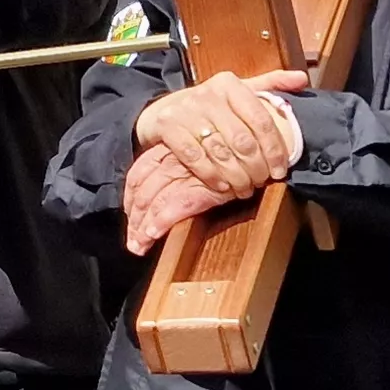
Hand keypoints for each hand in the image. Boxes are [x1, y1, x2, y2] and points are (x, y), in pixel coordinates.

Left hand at [120, 141, 234, 254]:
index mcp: (170, 148)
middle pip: (142, 191)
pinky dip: (162, 221)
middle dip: (134, 219)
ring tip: (139, 245)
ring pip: (156, 200)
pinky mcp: (208, 186)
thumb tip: (161, 192)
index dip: (129, 198)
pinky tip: (154, 234)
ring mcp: (190, 172)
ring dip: (143, 226)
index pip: (138, 173)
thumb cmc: (233, 150)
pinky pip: (178, 205)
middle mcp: (175, 158)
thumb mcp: (200, 153)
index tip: (129, 216)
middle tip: (132, 241)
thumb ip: (180, 166)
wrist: (261, 145)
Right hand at [133, 70, 306, 199]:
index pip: (262, 119)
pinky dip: (211, 175)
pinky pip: (195, 157)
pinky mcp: (168, 126)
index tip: (280, 169)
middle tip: (261, 182)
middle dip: (255, 168)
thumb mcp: (238, 91)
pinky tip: (222, 186)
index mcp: (230, 84)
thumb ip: (269, 85)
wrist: (162, 111)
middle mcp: (208, 94)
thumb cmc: (208, 106)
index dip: (274, 149)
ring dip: (236, 177)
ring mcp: (186, 110)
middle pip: (242, 140)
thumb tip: (302, 79)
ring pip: (220, 151)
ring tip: (244, 188)